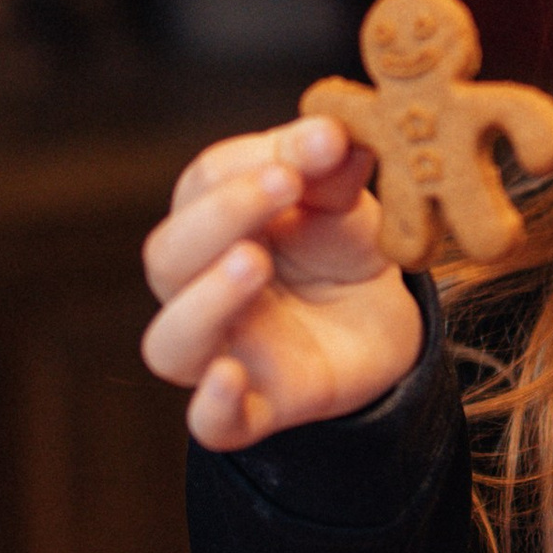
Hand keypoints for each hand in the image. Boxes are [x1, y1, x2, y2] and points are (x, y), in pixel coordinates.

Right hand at [142, 115, 425, 453]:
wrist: (383, 324)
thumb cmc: (338, 249)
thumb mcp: (342, 200)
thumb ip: (333, 168)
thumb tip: (333, 130)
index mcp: (213, 221)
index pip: (204, 183)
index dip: (254, 159)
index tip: (320, 142)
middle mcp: (198, 286)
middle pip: (168, 256)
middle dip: (220, 215)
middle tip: (282, 184)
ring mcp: (222, 350)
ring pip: (171, 342)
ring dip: (204, 300)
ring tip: (252, 262)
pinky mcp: (256, 407)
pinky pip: (212, 422)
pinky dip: (212, 405)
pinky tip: (230, 377)